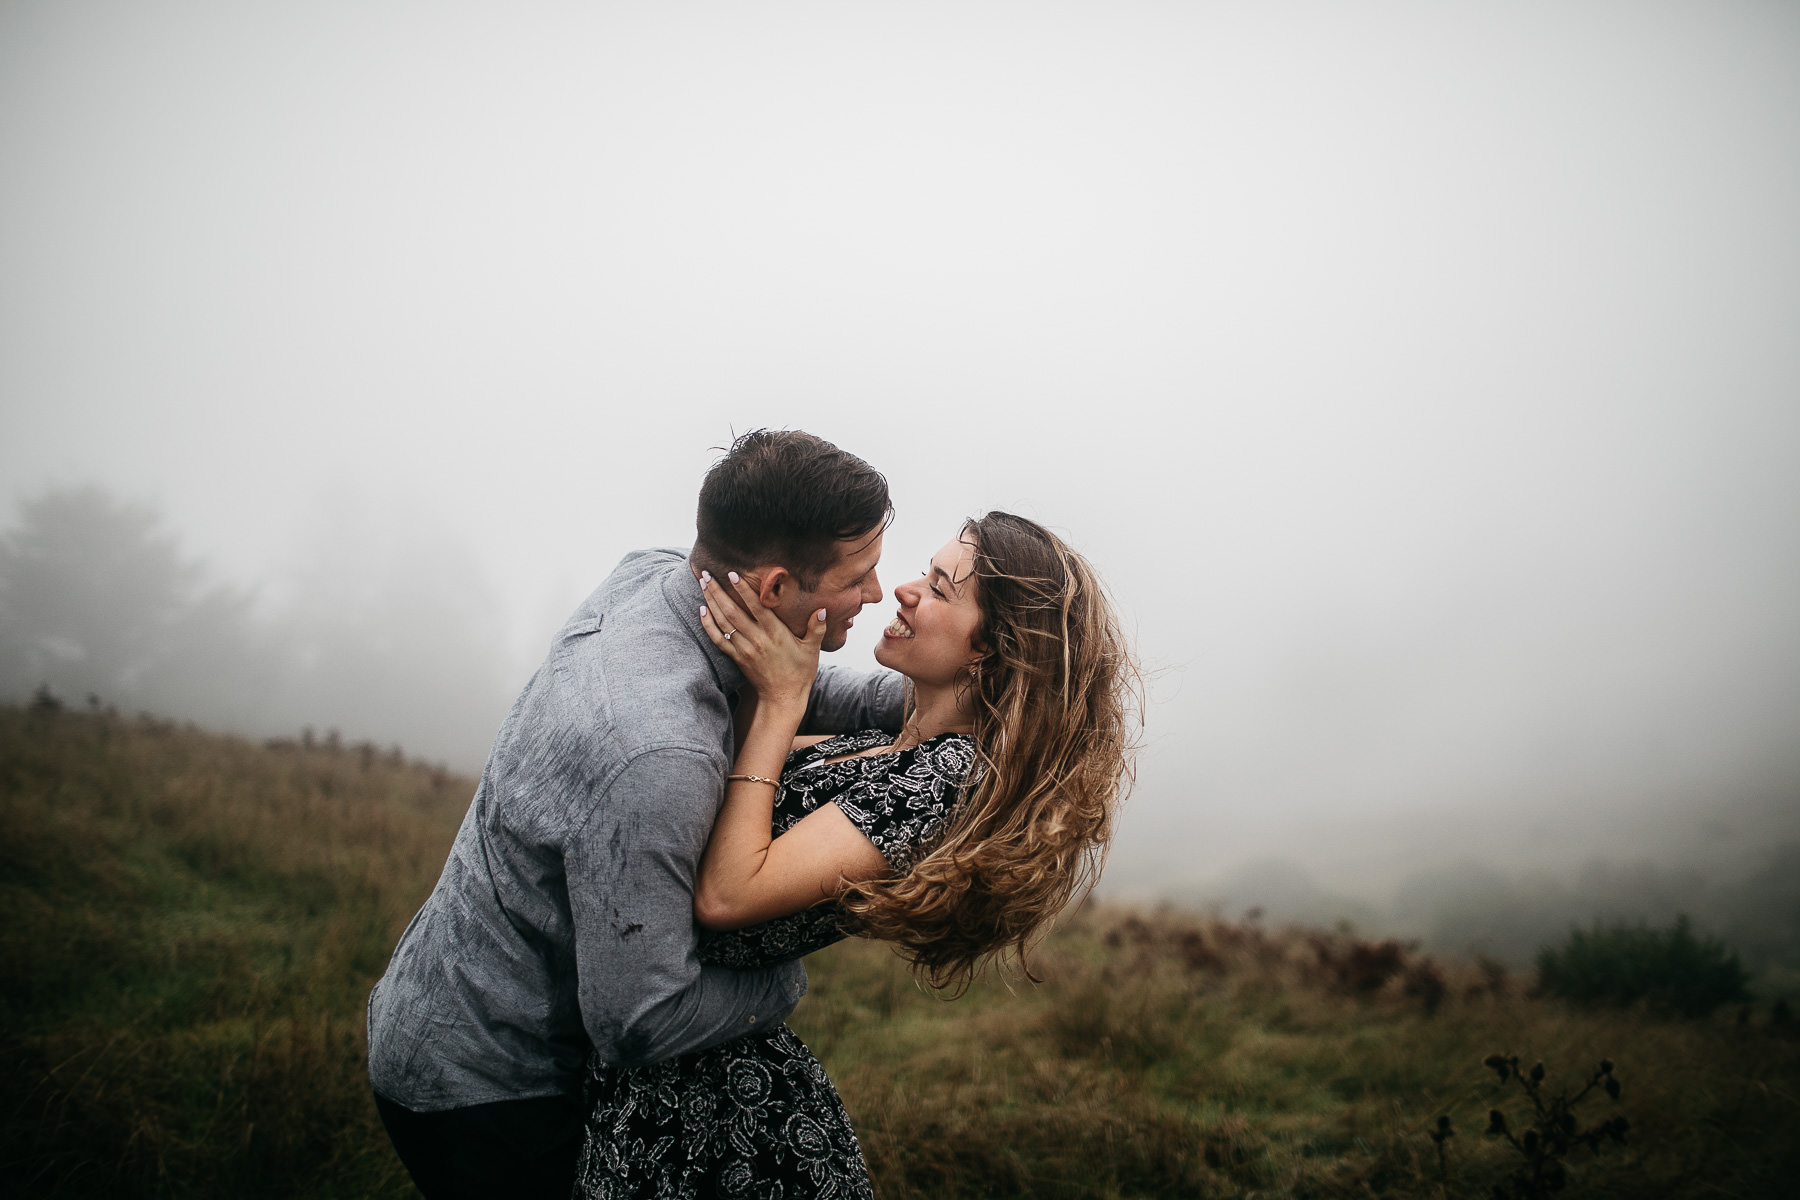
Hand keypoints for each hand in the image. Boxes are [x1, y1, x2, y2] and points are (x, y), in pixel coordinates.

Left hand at [699, 571, 825, 711]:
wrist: (783, 698)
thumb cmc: (800, 672)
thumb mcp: (812, 649)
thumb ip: (816, 628)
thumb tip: (823, 609)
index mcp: (775, 633)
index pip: (756, 607)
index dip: (743, 590)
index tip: (732, 573)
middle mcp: (757, 639)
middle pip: (733, 611)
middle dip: (718, 591)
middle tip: (707, 574)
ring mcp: (744, 649)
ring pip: (723, 622)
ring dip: (711, 602)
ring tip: (703, 584)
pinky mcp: (737, 658)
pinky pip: (719, 639)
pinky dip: (708, 625)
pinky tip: (702, 610)